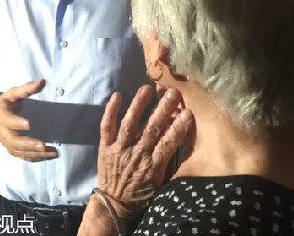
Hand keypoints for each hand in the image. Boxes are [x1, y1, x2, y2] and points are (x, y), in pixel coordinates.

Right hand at [0, 79, 57, 161]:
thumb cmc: (1, 105)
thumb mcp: (10, 94)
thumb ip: (25, 89)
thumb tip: (42, 82)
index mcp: (1, 116)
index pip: (8, 120)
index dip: (17, 122)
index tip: (29, 124)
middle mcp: (3, 132)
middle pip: (14, 141)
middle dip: (29, 144)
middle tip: (43, 145)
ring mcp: (7, 143)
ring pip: (20, 151)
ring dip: (36, 153)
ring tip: (52, 152)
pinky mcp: (11, 149)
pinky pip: (23, 156)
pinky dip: (35, 158)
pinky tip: (48, 156)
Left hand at [96, 85, 192, 221]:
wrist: (114, 204)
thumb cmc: (142, 193)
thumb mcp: (161, 183)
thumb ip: (170, 163)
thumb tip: (182, 141)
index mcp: (152, 166)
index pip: (167, 144)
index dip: (177, 128)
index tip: (187, 112)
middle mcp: (136, 155)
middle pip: (151, 130)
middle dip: (162, 110)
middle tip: (172, 92)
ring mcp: (119, 149)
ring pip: (129, 124)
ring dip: (138, 105)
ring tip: (147, 88)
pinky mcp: (105, 147)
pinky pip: (106, 127)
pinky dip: (110, 111)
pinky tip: (117, 95)